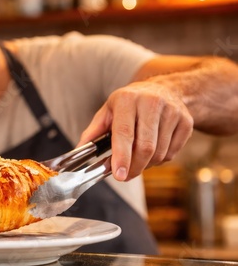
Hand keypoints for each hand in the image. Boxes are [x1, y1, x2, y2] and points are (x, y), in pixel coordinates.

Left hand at [78, 79, 193, 180]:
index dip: (121, 156)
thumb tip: (79, 151)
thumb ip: (93, 132)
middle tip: (125, 176)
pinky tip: (153, 151)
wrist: (164, 89)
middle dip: (134, 167)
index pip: (124, 133)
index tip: (118, 175)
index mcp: (127, 99)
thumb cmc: (130, 104)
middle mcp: (151, 102)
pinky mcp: (186, 122)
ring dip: (146, 164)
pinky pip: (172, 153)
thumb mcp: (108, 111)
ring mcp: (172, 112)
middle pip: (145, 147)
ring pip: (159, 153)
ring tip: (137, 158)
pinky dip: (160, 160)